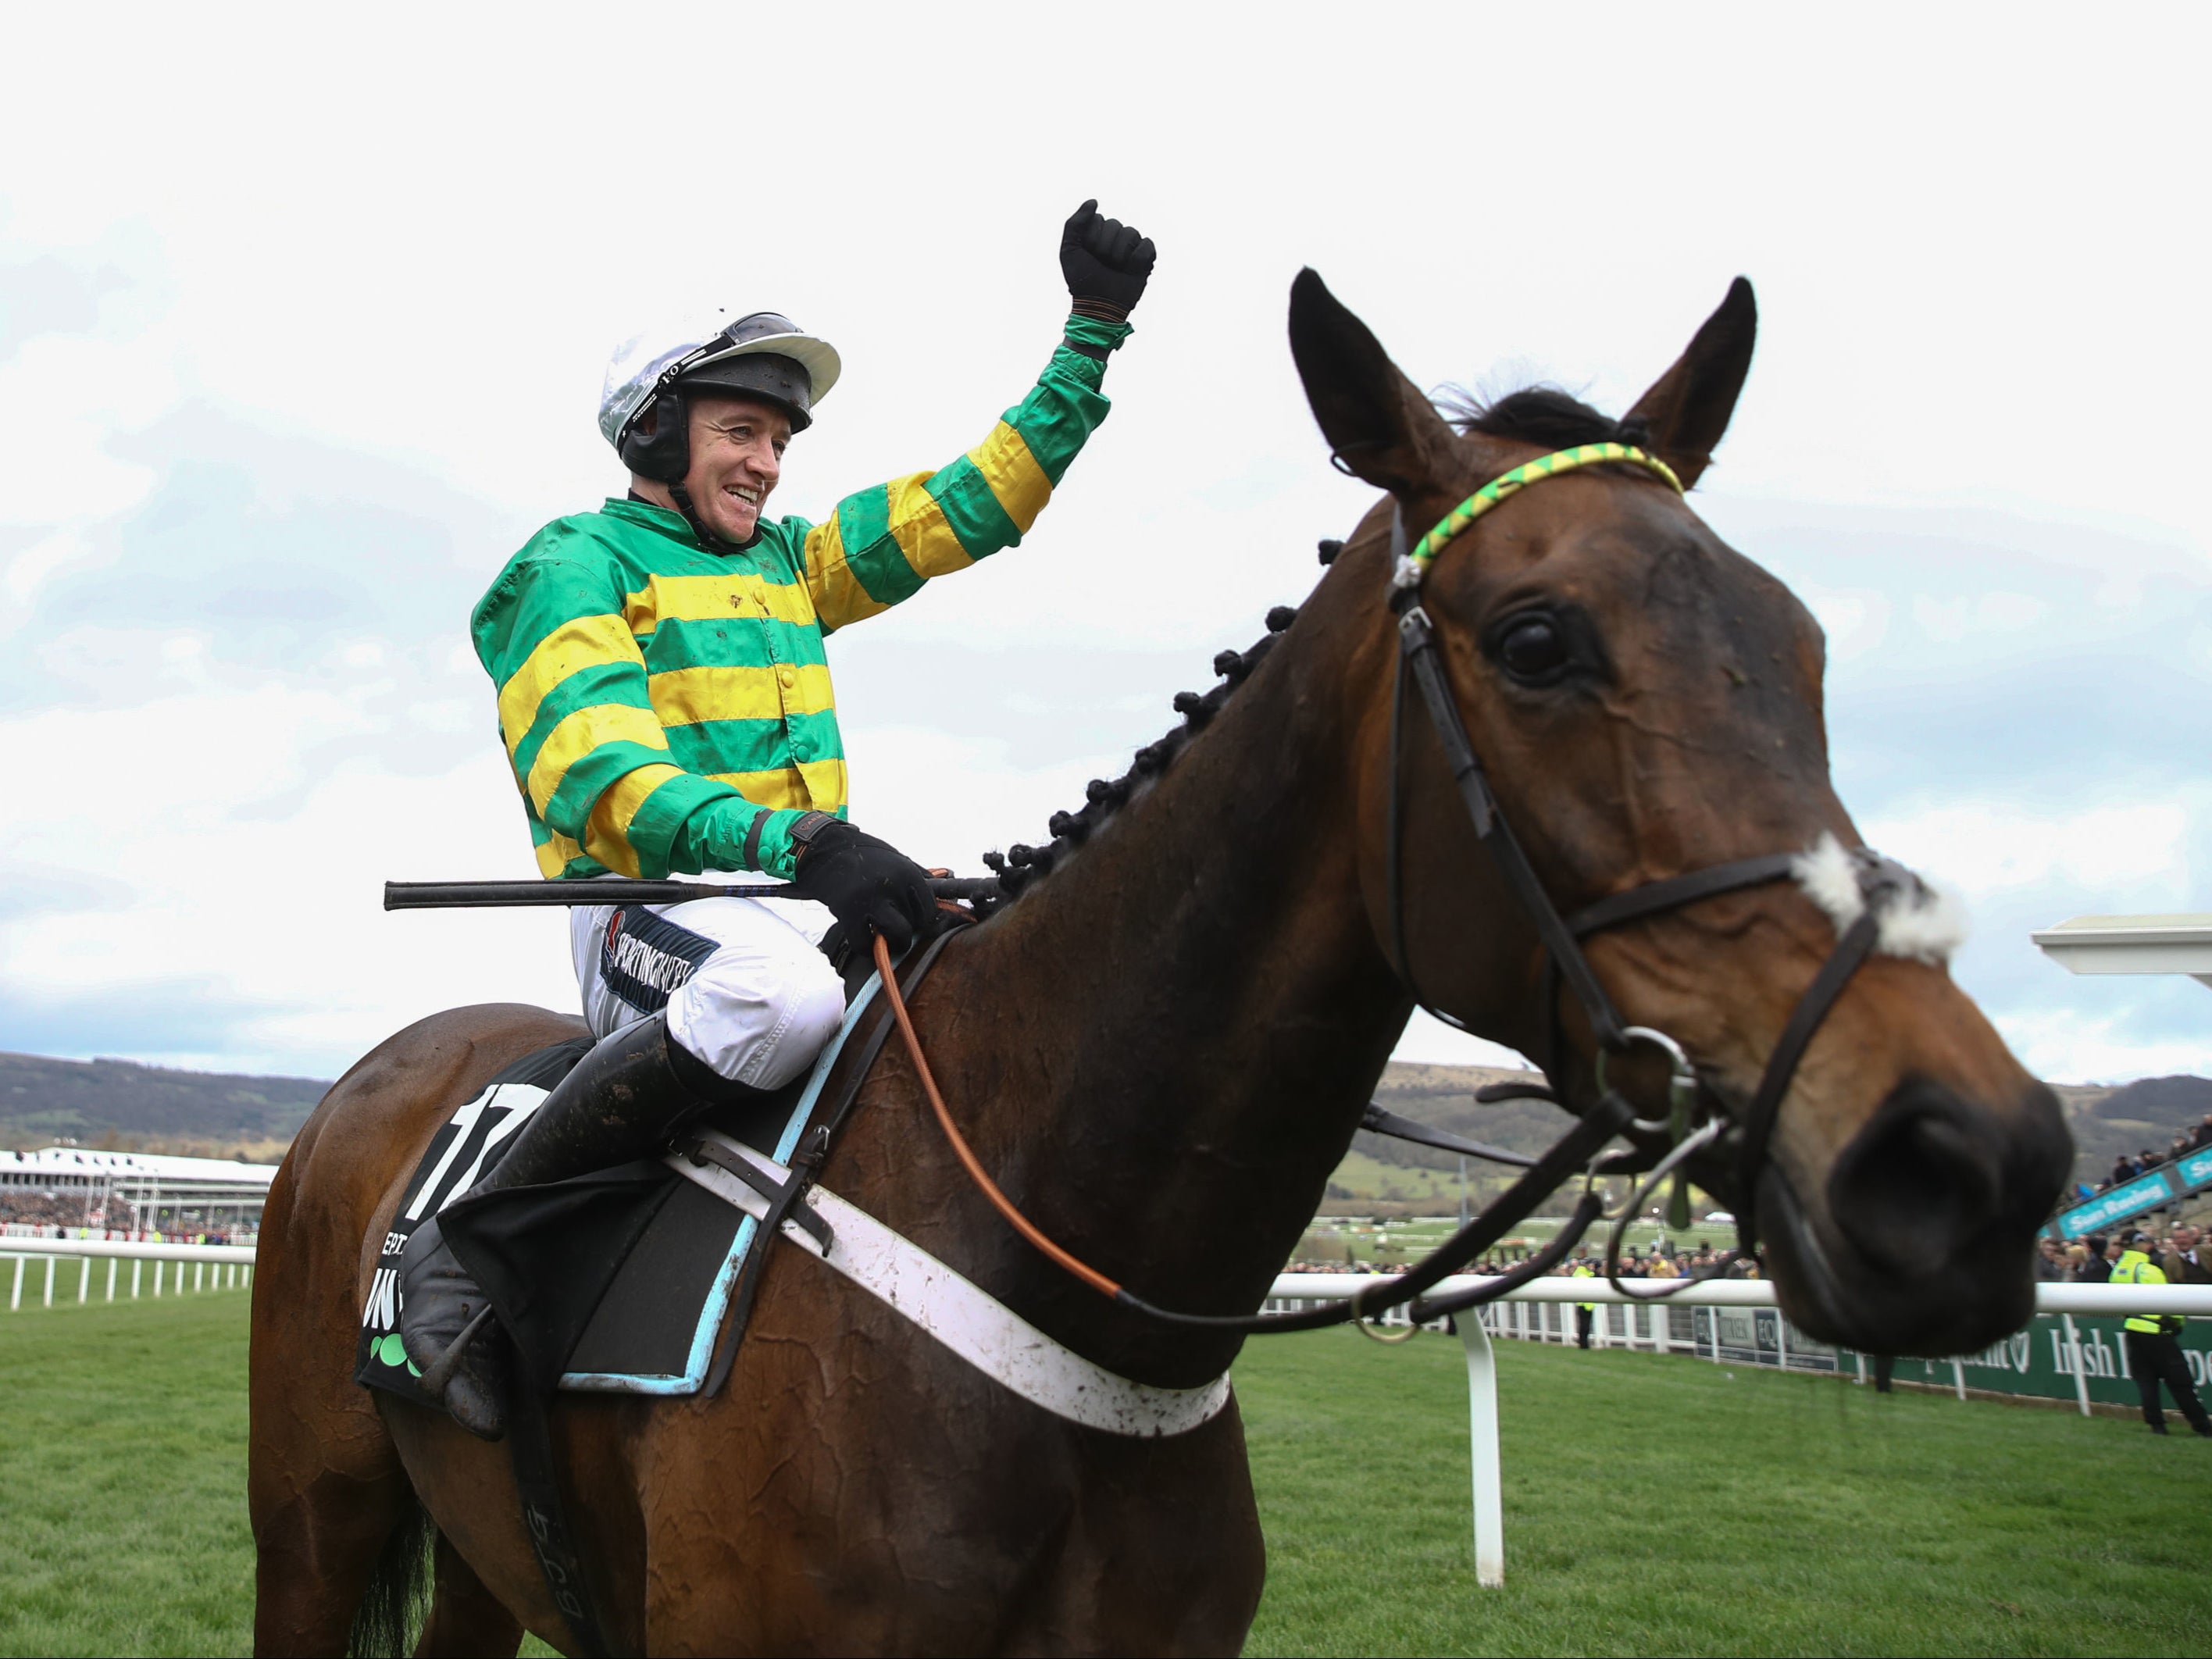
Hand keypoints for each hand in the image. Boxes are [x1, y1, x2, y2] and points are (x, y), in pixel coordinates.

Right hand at [789, 822, 938, 953]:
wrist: (827, 850)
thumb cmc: (866, 856)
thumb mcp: (898, 859)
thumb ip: (919, 877)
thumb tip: (945, 892)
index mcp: (908, 873)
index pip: (929, 909)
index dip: (924, 921)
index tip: (916, 924)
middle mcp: (893, 885)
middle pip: (915, 924)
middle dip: (908, 932)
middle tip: (898, 932)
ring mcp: (871, 899)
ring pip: (897, 934)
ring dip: (895, 943)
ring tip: (887, 940)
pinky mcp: (848, 911)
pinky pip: (864, 943)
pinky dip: (867, 949)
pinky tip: (866, 942)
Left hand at [1060, 199, 1155, 321]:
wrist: (1098, 305)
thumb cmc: (1082, 280)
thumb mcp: (1069, 250)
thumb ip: (1075, 223)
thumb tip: (1094, 201)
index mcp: (1096, 233)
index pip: (1098, 220)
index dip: (1092, 238)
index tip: (1088, 255)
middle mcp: (1114, 237)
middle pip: (1115, 225)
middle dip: (1105, 248)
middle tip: (1102, 265)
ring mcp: (1130, 247)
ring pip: (1130, 233)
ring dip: (1120, 255)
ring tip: (1115, 269)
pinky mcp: (1145, 258)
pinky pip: (1146, 245)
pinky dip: (1138, 258)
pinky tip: (1130, 270)